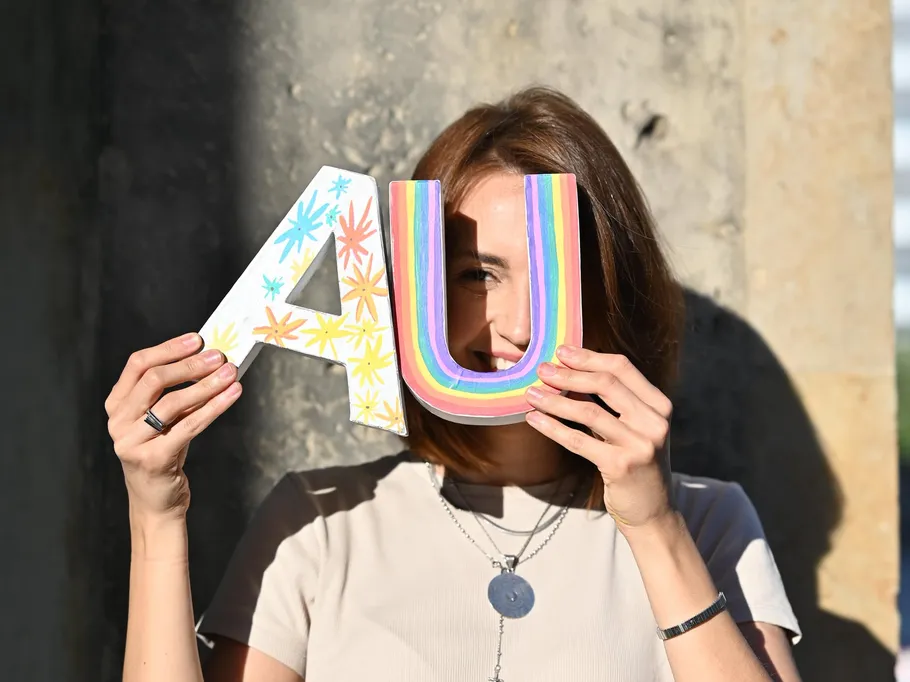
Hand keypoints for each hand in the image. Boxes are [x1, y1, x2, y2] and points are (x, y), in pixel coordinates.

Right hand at [105, 332, 241, 519]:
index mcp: (116, 405)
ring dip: (206, 385)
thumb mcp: (164, 420)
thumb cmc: (163, 453)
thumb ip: (175, 392)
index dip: (169, 349)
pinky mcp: (153, 459)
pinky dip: (214, 407)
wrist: (157, 502)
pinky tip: (232, 395)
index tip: (197, 340)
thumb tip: (209, 360)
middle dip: (190, 365)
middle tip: (219, 357)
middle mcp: (118, 422)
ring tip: (230, 374)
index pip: (138, 365)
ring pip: (172, 402)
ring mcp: (131, 442)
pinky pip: (189, 426)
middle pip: (154, 380)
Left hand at [523, 345, 673, 533]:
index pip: (623, 368)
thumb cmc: (637, 464)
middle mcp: (654, 422)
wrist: (652, 512)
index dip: (589, 357)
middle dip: (569, 374)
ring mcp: (640, 444)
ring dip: (555, 400)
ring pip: (588, 411)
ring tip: (531, 393)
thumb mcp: (635, 428)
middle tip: (541, 369)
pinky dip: (552, 428)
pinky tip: (534, 419)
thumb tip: (569, 373)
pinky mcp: (620, 466)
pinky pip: (578, 441)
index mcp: (659, 405)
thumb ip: (613, 403)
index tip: (562, 352)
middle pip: (606, 384)